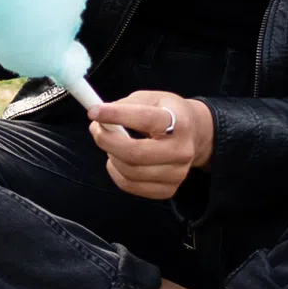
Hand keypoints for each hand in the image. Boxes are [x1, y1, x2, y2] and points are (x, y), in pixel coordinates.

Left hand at [86, 91, 211, 201]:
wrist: (194, 134)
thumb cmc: (167, 114)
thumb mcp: (151, 99)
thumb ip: (125, 105)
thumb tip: (98, 116)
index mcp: (179, 122)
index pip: (144, 119)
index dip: (116, 115)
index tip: (93, 111)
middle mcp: (181, 150)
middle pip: (135, 154)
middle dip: (107, 141)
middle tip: (97, 130)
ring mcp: (177, 173)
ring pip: (130, 172)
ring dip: (111, 156)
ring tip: (111, 144)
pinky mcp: (169, 189)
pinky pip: (131, 186)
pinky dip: (116, 173)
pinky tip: (118, 160)